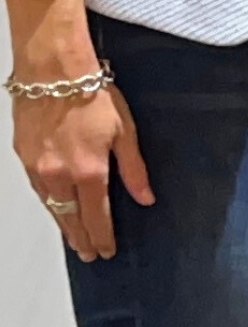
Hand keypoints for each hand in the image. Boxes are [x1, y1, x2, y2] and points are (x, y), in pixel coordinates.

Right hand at [14, 72, 149, 263]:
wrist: (52, 72)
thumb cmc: (91, 95)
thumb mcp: (125, 132)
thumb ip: (134, 169)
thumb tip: (145, 197)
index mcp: (88, 171)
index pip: (96, 217)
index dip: (102, 237)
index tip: (107, 250)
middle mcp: (58, 175)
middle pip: (70, 218)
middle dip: (81, 238)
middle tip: (89, 254)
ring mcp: (37, 167)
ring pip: (51, 206)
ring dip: (63, 224)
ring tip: (74, 238)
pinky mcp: (23, 156)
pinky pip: (37, 189)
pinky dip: (48, 203)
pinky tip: (55, 208)